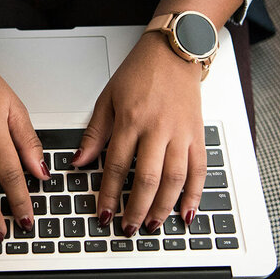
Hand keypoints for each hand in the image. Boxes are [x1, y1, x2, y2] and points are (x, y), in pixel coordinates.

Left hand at [71, 32, 206, 235]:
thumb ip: (95, 133)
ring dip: (163, 207)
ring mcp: (181, 133)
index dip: (110, 193)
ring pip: (174, 179)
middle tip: (128, 227)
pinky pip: (199, 170)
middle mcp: (157, 128)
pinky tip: (187, 212)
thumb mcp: (108, 98)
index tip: (104, 212)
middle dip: (136, 208)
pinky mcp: (198, 134)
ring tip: (152, 225)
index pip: (117, 165)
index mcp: (131, 119)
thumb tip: (80, 161)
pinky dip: (194, 194)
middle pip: (147, 178)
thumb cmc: (140, 73)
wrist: (174, 52)